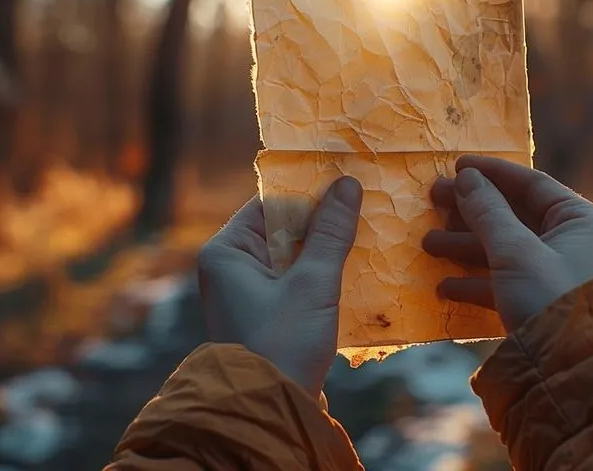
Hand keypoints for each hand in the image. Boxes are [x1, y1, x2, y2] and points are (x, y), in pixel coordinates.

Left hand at [197, 177, 362, 398]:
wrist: (268, 408)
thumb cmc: (282, 343)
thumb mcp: (312, 283)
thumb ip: (332, 232)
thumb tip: (348, 184)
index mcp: (226, 251)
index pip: (270, 204)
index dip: (309, 193)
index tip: (347, 183)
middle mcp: (231, 267)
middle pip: (284, 229)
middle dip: (322, 223)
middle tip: (364, 207)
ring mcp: (248, 292)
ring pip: (294, 256)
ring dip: (326, 250)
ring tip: (365, 236)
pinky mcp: (267, 314)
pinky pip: (296, 281)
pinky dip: (321, 275)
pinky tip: (354, 271)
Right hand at [422, 156, 592, 331]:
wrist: (566, 369)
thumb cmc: (547, 297)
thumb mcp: (514, 250)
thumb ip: (487, 211)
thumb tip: (464, 177)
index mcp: (578, 221)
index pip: (532, 184)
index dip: (492, 173)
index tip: (457, 166)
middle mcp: (568, 243)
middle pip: (512, 215)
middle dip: (470, 210)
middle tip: (431, 198)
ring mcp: (551, 274)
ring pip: (501, 249)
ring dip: (463, 246)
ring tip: (428, 243)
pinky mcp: (534, 302)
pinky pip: (500, 282)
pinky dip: (473, 281)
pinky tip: (443, 286)